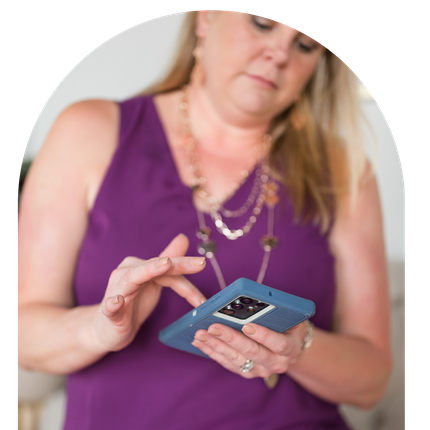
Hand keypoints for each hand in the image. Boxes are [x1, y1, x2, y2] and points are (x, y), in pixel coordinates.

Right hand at [91, 234, 206, 352]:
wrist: (107, 330)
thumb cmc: (132, 303)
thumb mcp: (154, 282)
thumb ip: (168, 261)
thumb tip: (183, 237)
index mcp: (139, 266)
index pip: (167, 267)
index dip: (188, 277)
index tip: (204, 293)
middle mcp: (126, 273)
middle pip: (155, 267)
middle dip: (178, 264)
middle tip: (200, 263)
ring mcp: (116, 290)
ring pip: (132, 278)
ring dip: (148, 271)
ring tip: (164, 265)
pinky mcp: (108, 312)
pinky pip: (109, 306)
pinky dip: (113, 303)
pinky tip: (117, 301)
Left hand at [191, 321, 305, 378]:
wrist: (290, 346)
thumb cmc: (288, 325)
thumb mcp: (289, 316)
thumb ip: (275, 310)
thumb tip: (252, 298)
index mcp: (290, 348)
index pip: (278, 343)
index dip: (263, 335)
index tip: (247, 325)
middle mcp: (277, 363)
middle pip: (252, 352)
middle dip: (231, 338)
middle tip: (213, 327)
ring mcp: (261, 370)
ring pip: (236, 359)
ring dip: (216, 346)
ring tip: (200, 334)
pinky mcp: (247, 372)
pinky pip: (228, 363)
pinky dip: (213, 352)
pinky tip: (200, 343)